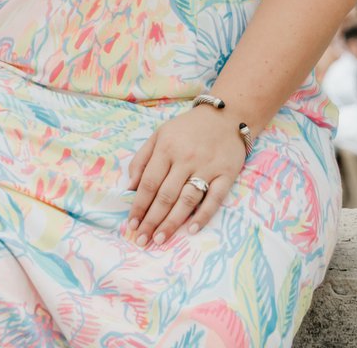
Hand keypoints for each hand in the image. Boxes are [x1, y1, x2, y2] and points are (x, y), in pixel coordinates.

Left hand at [124, 107, 245, 248]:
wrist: (226, 116)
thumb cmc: (188, 128)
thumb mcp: (160, 134)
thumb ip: (142, 159)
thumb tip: (130, 188)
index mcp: (167, 148)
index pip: (149, 183)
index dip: (139, 205)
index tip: (131, 224)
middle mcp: (186, 159)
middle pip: (166, 195)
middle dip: (151, 220)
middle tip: (142, 239)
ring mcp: (207, 167)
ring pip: (187, 200)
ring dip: (172, 222)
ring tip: (160, 239)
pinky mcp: (226, 174)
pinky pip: (214, 199)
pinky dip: (203, 215)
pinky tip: (191, 230)